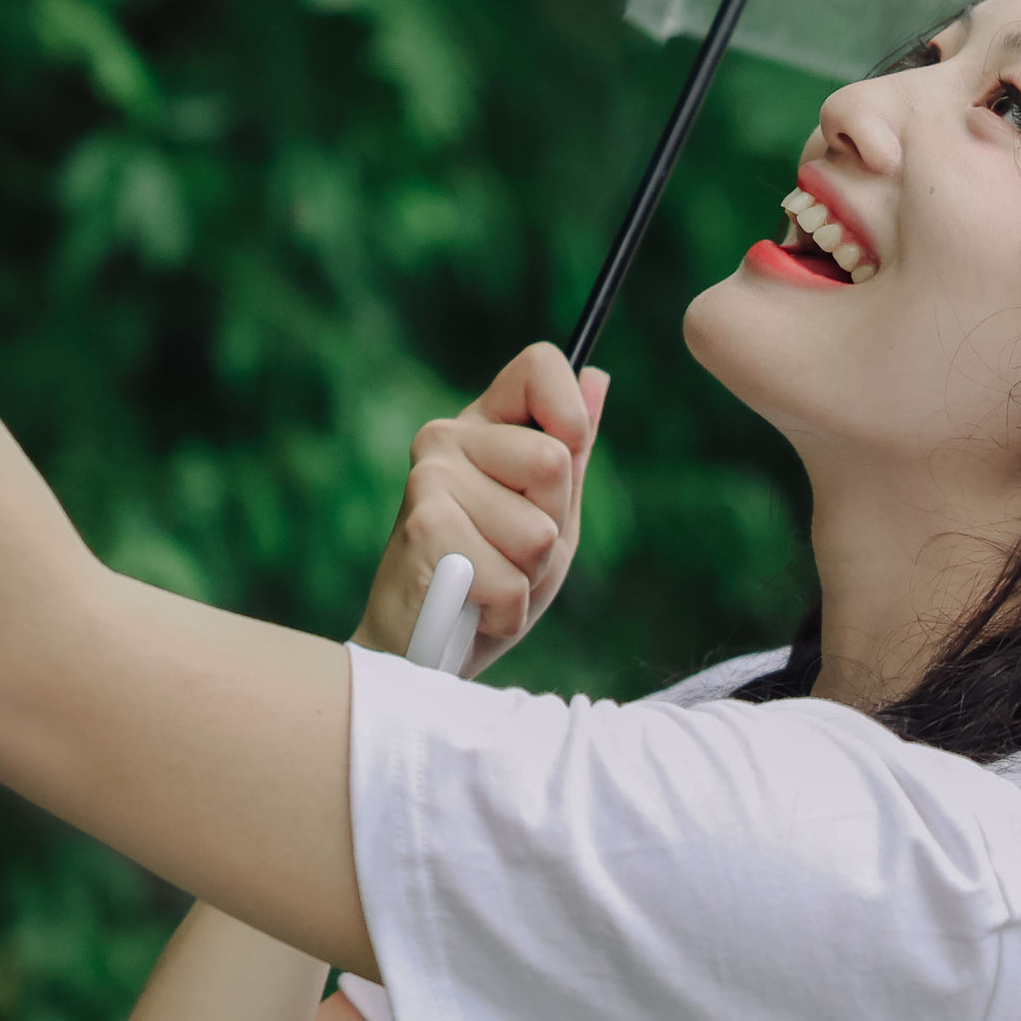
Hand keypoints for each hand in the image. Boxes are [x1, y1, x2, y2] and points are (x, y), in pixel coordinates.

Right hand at [353, 342, 609, 675]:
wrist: (421, 655)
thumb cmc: (487, 583)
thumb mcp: (548, 515)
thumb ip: (571, 450)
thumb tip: (598, 375)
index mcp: (482, 425)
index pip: (540, 365)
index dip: (571, 413)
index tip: (565, 460)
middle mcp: (447, 439)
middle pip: (554, 461)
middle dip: (551, 527)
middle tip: (509, 552)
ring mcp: (430, 480)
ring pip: (537, 530)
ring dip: (526, 577)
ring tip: (486, 581)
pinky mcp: (424, 529)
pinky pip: (510, 578)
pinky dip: (505, 609)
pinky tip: (471, 606)